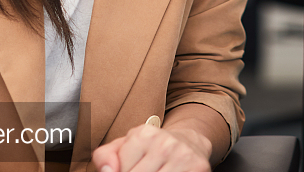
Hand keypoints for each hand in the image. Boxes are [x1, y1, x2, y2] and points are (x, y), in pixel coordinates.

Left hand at [92, 123, 211, 171]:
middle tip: (143, 169)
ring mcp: (183, 157)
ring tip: (155, 171)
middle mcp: (165, 143)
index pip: (121, 170)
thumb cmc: (151, 148)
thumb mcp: (125, 145)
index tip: (130, 168)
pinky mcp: (198, 168)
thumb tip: (107, 171)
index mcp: (143, 134)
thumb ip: (105, 156)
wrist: (188, 142)